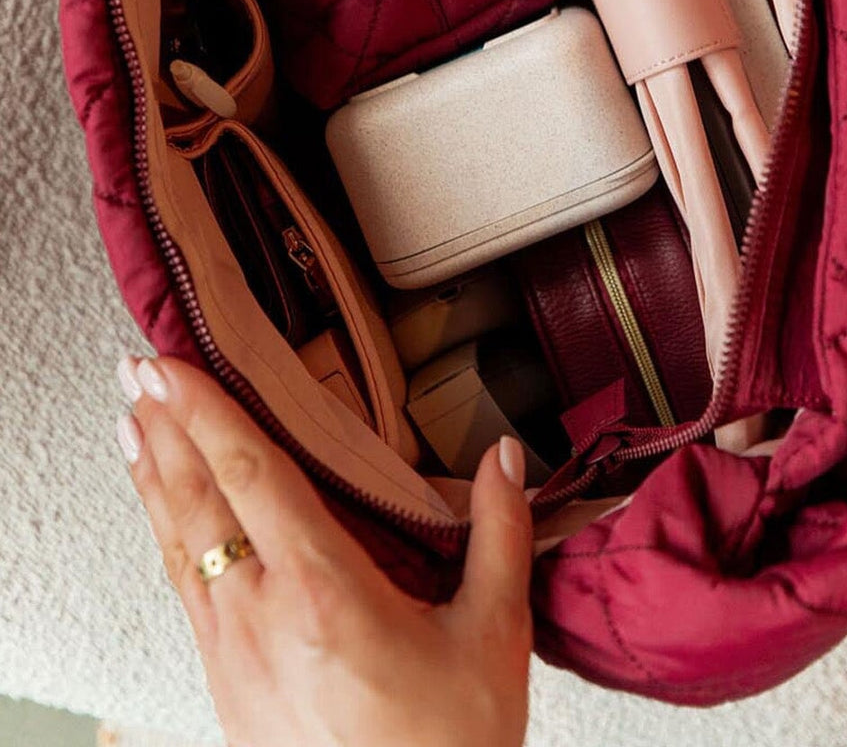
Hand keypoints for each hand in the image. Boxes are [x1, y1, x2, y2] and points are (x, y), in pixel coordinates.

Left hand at [115, 356, 531, 746]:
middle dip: (164, 428)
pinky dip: (168, 538)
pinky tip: (166, 522)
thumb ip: (500, 534)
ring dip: (154, 478)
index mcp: (324, 591)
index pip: (250, 477)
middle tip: (138, 372)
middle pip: (196, 502)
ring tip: (133, 426)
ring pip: (180, 547)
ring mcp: (236, 655)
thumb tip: (506, 459)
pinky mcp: (227, 687)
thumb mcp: (492, 634)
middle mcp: (264, 617)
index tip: (173, 367)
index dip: (206, 412)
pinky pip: (186, 592)